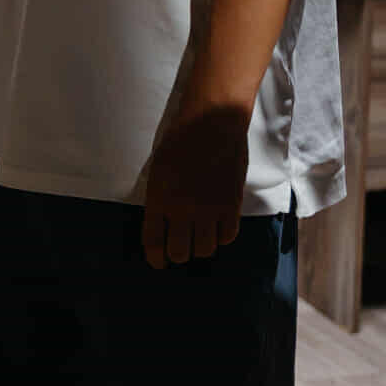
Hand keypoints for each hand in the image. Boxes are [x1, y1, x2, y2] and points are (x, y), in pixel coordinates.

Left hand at [140, 105, 250, 268]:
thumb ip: (159, 199)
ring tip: (198, 237)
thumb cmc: (180, 140)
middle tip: (180, 248)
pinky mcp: (232, 205)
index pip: (154, 242)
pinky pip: (228, 236)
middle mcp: (184, 210)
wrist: (213, 123)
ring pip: (205, 249)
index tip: (159, 261)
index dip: (156, 258)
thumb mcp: (158, 170)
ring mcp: (210, 209)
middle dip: (178, 254)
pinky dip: (221, 236)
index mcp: (159, 200)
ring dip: (200, 246)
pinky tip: (217, 228)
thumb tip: (162, 224)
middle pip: (181, 252)